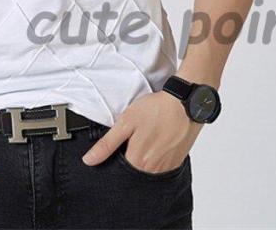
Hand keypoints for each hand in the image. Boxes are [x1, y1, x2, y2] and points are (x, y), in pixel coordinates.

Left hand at [82, 92, 201, 172]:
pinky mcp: (177, 162)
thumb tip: (89, 160)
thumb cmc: (156, 110)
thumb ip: (107, 144)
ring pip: (147, 169)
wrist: (185, 104)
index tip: (117, 145)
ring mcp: (167, 168)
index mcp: (137, 161)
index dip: (113, 158)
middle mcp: (153, 170)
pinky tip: (156, 141)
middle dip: (128, 157)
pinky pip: (161, 166)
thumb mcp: (125, 123)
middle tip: (132, 137)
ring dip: (143, 158)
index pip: (118, 170)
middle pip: (133, 171)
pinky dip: (156, 156)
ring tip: (145, 137)